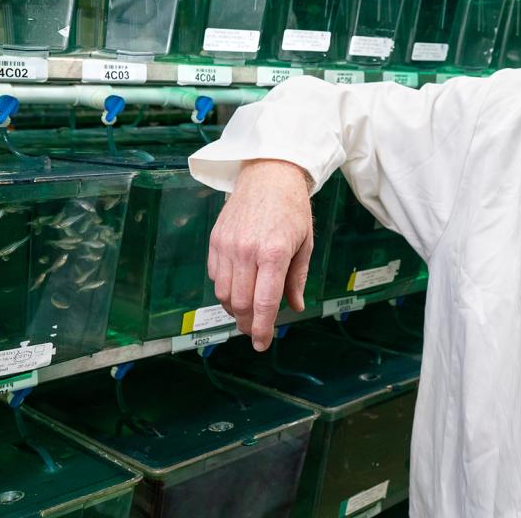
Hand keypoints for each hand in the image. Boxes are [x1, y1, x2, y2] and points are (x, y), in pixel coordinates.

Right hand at [208, 159, 313, 350]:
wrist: (268, 174)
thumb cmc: (292, 209)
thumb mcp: (305, 244)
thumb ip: (297, 279)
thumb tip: (294, 307)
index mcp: (275, 253)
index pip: (264, 302)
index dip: (262, 329)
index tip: (262, 344)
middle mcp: (247, 251)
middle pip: (240, 303)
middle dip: (248, 323)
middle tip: (256, 331)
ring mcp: (228, 245)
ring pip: (223, 294)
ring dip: (235, 309)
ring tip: (248, 311)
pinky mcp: (215, 240)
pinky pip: (215, 276)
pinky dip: (224, 290)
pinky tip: (237, 289)